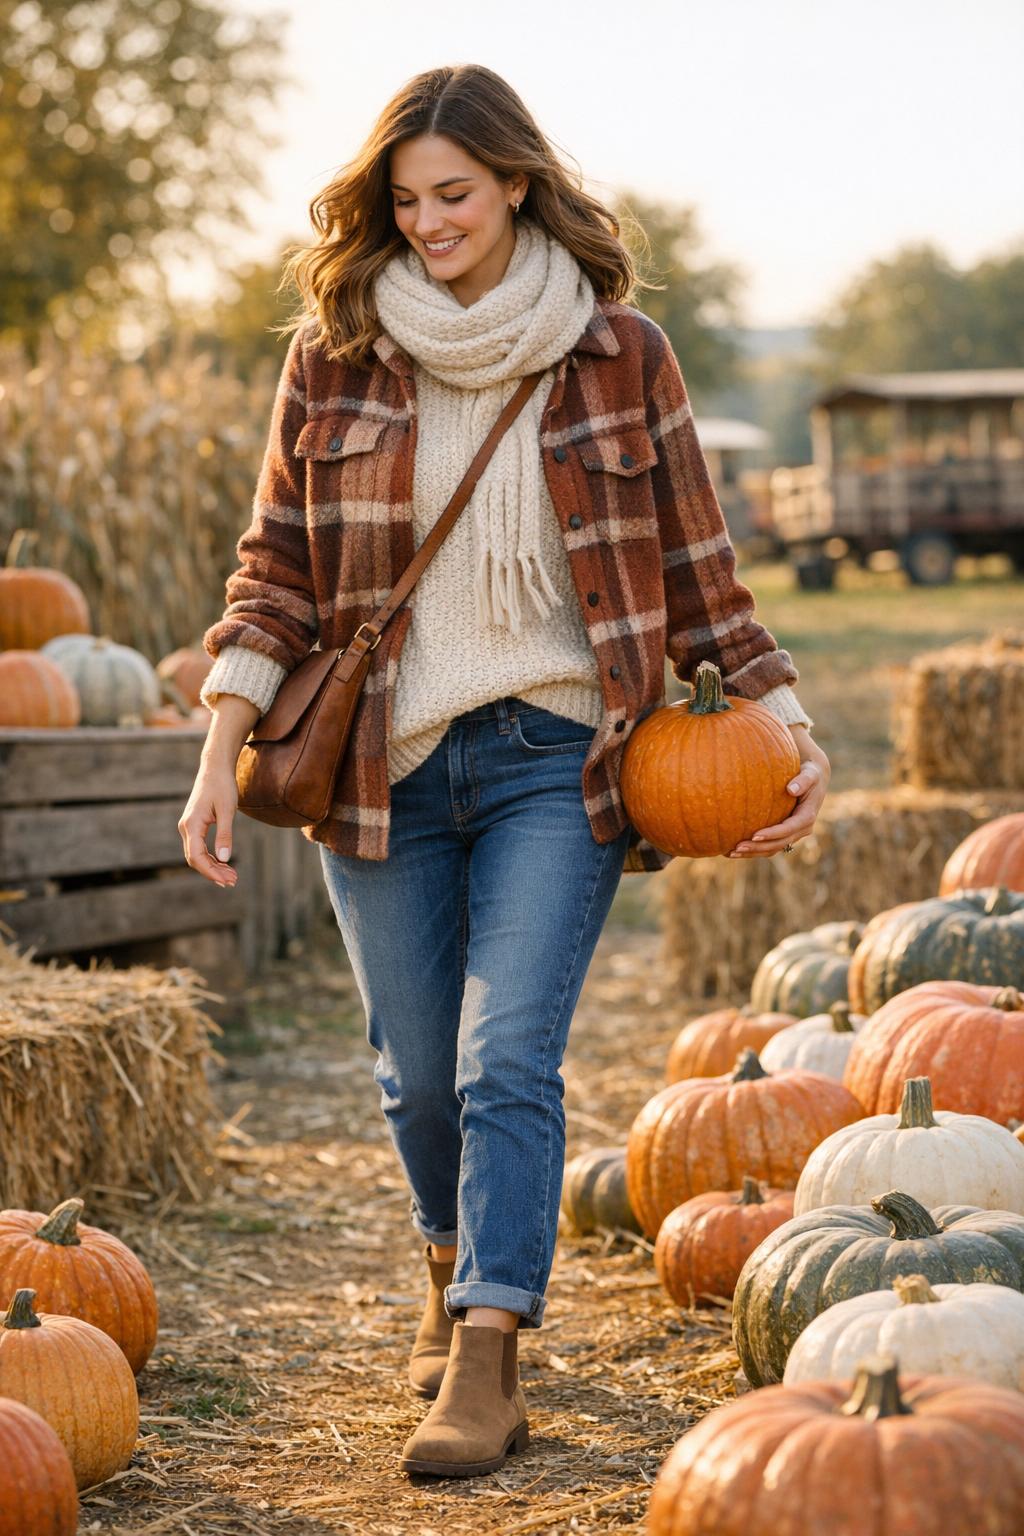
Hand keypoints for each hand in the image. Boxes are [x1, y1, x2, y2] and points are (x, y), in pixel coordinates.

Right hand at [178, 761, 239, 886]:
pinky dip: (211, 858)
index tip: (226, 880)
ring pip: (197, 855)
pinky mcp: (195, 826)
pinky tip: (224, 864)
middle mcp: (186, 827)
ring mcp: (189, 827)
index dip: (210, 871)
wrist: (215, 768)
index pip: (196, 856)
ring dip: (213, 867)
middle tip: (233, 881)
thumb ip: (225, 834)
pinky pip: (200, 847)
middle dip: (213, 872)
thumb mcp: (227, 810)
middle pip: (195, 859)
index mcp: (191, 824)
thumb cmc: (222, 786)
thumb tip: (224, 859)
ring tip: (232, 876)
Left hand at [729, 726, 829, 857]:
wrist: (812, 779)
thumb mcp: (810, 774)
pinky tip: (733, 850)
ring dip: (752, 852)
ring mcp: (793, 834)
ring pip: (772, 849)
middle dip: (758, 847)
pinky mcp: (784, 835)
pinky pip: (768, 846)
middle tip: (737, 847)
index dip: (772, 834)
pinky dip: (752, 849)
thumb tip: (791, 789)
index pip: (788, 829)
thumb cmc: (809, 773)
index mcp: (807, 817)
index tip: (754, 835)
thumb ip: (803, 780)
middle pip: (778, 844)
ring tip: (731, 853)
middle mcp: (801, 830)